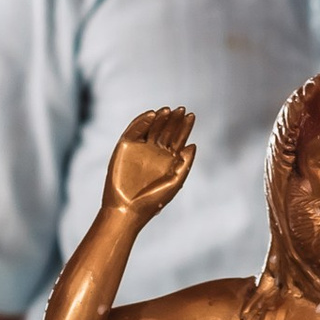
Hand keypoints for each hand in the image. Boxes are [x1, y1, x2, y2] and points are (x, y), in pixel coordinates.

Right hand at [105, 106, 195, 220]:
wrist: (127, 209)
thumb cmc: (152, 200)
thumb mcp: (175, 182)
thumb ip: (185, 163)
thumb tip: (193, 144)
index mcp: (168, 159)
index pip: (178, 137)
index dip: (185, 126)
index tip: (191, 115)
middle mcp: (155, 151)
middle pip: (166, 129)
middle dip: (174, 120)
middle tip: (181, 110)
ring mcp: (140, 148)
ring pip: (151, 127)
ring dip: (159, 118)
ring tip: (168, 111)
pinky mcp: (125, 146)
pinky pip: (134, 130)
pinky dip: (142, 121)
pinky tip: (152, 115)